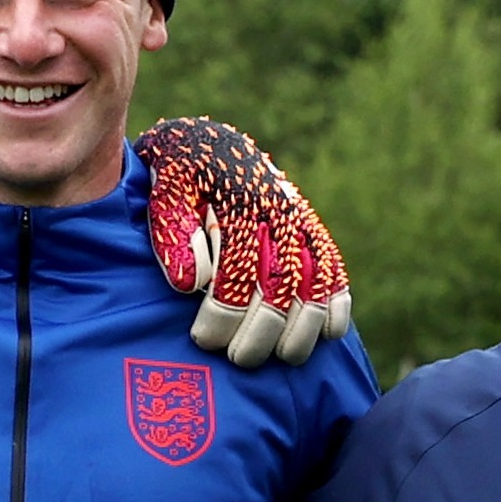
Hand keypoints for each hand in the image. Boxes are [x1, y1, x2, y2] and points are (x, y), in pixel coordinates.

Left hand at [139, 117, 354, 366]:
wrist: (206, 142)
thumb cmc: (178, 175)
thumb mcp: (164, 190)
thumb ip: (173, 231)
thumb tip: (190, 284)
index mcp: (237, 198)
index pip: (238, 265)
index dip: (224, 310)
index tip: (205, 339)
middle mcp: (276, 208)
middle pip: (281, 281)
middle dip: (262, 329)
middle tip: (241, 359)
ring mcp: (299, 218)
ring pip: (314, 281)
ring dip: (303, 327)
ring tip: (284, 357)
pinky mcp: (311, 228)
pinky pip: (334, 268)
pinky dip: (336, 302)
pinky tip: (327, 334)